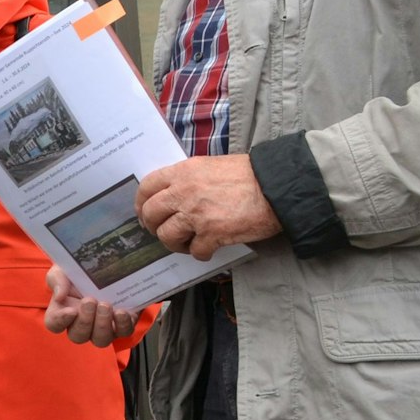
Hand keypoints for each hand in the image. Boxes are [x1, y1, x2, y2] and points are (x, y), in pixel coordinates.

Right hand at [44, 267, 137, 346]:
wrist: (106, 266)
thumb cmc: (79, 271)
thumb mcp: (63, 270)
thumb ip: (57, 280)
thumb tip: (60, 295)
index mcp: (62, 312)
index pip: (55, 325)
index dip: (61, 321)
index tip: (71, 310)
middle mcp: (81, 325)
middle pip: (78, 336)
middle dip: (85, 321)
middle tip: (90, 301)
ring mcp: (102, 327)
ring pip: (100, 340)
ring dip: (102, 325)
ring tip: (106, 305)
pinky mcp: (121, 324)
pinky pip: (123, 332)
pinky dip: (122, 324)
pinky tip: (121, 312)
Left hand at [135, 154, 280, 260]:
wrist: (277, 186)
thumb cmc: (248, 174)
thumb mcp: (210, 166)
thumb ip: (188, 178)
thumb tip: (173, 194)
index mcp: (182, 173)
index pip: (147, 187)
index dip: (142, 204)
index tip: (145, 214)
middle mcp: (184, 192)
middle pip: (151, 214)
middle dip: (154, 227)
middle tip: (165, 232)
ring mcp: (196, 214)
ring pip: (167, 236)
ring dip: (175, 244)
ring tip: (188, 243)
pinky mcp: (212, 234)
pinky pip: (195, 251)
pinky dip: (201, 254)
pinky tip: (209, 249)